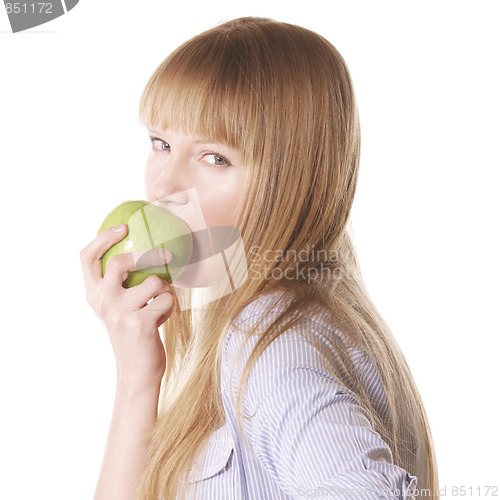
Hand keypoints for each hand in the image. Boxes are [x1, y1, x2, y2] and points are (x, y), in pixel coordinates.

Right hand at [80, 224, 173, 388]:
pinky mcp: (139, 323)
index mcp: (94, 295)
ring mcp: (119, 313)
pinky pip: (167, 299)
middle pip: (120, 262)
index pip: (87, 258)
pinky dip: (169, 307)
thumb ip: (121, 285)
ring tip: (159, 306)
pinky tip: (160, 320)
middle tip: (166, 255)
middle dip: (147, 255)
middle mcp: (102, 302)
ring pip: (154, 281)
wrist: (137, 371)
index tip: (123, 226)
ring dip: (165, 291)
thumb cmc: (133, 333)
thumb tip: (142, 251)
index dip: (103, 238)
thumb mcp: (118, 308)